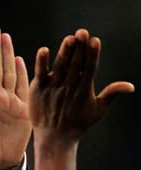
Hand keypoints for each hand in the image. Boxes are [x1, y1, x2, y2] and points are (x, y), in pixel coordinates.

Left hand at [29, 28, 133, 147]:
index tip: (95, 41)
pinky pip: (40, 74)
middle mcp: (68, 88)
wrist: (54, 137)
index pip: (90, 69)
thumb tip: (131, 86)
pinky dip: (41, 63)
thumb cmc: (78, 123)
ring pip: (60, 67)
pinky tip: (44, 50)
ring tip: (69, 39)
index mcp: (84, 90)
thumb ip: (112, 94)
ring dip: (64, 52)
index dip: (92, 54)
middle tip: (82, 32)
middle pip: (75, 64)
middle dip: (79, 48)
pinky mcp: (38, 89)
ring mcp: (53, 88)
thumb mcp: (98, 109)